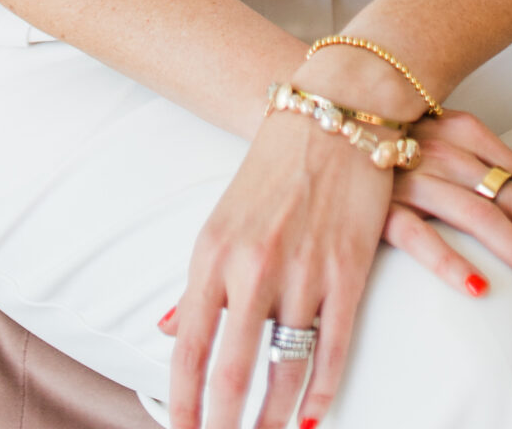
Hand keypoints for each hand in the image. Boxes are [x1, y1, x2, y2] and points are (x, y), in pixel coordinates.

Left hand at [162, 100, 394, 428]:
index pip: (189, 349)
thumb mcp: (221, 221)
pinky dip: (323, 389)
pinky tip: (312, 414)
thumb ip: (196, 284)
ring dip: (274, 419)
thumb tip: (163, 335)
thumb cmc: (272, 168)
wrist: (334, 113)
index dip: (183, 405)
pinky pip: (334, 347)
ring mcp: (303, 270)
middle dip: (226, 426)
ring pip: (286, 368)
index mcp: (212, 254)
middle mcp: (253, 267)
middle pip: (234, 372)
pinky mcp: (348, 269)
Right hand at [382, 111, 511, 311]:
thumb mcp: (439, 139)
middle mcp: (447, 149)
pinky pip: (419, 234)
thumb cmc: (386, 136)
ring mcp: (413, 174)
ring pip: (482, 217)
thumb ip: (477, 170)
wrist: (317, 112)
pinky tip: (478, 290)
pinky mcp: (378, 203)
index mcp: (468, 132)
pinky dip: (451, 262)